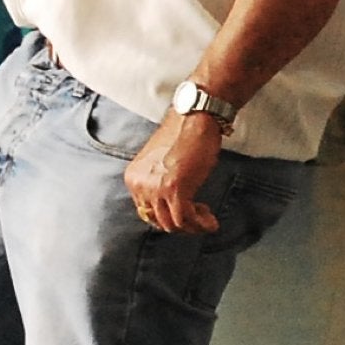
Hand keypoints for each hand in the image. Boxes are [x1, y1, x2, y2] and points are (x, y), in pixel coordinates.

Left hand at [123, 113, 223, 236]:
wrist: (195, 118)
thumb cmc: (183, 137)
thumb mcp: (161, 164)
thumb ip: (157, 184)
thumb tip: (167, 208)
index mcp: (133, 178)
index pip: (147, 212)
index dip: (167, 216)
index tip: (184, 212)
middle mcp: (140, 185)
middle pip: (158, 221)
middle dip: (180, 223)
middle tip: (197, 218)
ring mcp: (155, 188)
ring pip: (172, 224)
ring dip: (192, 226)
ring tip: (206, 219)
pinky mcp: (175, 189)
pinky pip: (185, 219)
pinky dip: (200, 224)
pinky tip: (211, 222)